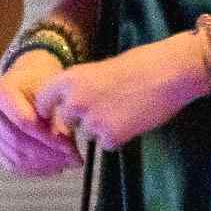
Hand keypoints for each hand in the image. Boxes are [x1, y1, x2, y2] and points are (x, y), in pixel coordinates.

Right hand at [0, 54, 77, 177]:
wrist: (27, 74)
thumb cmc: (41, 79)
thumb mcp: (51, 91)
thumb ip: (57, 118)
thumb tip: (68, 150)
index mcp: (1, 93)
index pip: (24, 122)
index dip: (48, 138)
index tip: (70, 147)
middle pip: (18, 142)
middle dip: (48, 155)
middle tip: (72, 160)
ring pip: (14, 156)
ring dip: (42, 165)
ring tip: (66, 164)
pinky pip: (11, 162)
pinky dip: (32, 169)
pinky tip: (52, 168)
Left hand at [33, 42, 201, 153]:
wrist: (167, 73)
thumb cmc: (139, 64)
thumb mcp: (99, 68)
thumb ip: (81, 87)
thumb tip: (72, 104)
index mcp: (69, 79)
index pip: (43, 100)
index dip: (48, 109)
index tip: (52, 114)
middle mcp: (74, 101)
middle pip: (66, 122)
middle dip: (79, 121)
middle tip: (103, 112)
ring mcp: (92, 121)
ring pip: (87, 134)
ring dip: (101, 129)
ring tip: (124, 112)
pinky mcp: (110, 137)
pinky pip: (107, 145)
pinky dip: (118, 139)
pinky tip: (133, 122)